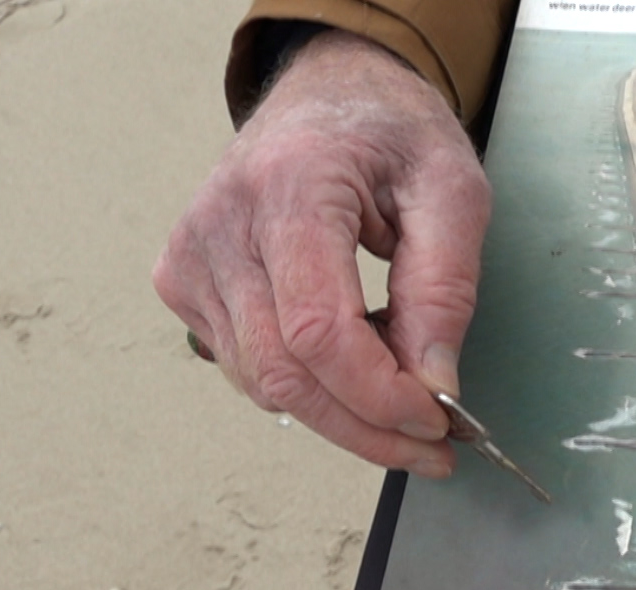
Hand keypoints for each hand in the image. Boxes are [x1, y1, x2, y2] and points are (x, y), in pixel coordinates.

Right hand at [153, 31, 491, 476]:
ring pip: (261, 384)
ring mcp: (191, 257)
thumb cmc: (390, 134)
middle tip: (433, 448)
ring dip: (342, 413)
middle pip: (283, 373)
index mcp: (290, 188)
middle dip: (366, 427)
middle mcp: (222, 224)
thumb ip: (445, 289)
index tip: (438, 421)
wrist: (328, 94)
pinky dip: (307, 386)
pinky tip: (354, 364)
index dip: (378, 395)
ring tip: (403, 393)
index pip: (317, 331)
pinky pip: (246, 367)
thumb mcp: (453, 191)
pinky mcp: (183, 282)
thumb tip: (434, 384)